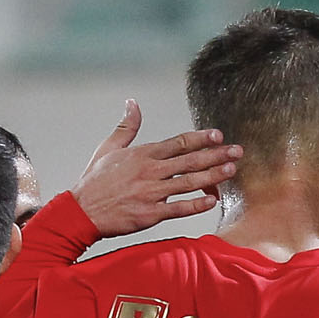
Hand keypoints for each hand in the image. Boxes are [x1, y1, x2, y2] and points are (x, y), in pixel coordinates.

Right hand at [76, 100, 242, 237]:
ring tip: (231, 170)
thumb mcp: (108, 148)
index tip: (218, 135)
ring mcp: (151, 193)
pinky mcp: (150, 214)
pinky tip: (212, 200)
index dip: (200, 138)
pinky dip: (196, 204)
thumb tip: (133, 103)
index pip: (178, 143)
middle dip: (216, 155)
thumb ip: (126, 126)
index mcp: (142, 154)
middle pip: (189, 160)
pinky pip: (178, 208)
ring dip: (213, 176)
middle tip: (237, 151)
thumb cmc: (95, 182)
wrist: (81, 210)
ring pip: (188, 182)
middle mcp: (150, 171)